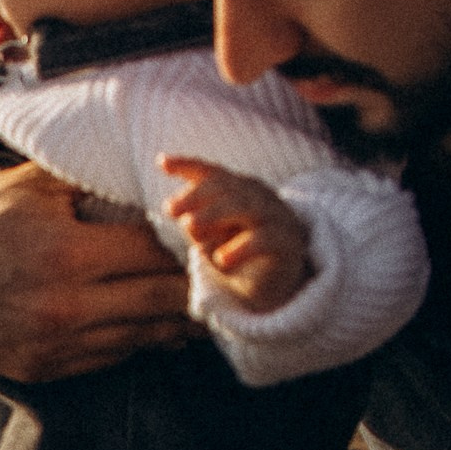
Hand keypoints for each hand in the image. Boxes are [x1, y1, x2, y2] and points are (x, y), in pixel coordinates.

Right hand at [0, 163, 194, 380]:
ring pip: (143, 338)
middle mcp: (63, 307)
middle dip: (198, 287)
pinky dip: (137, 340)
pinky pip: (109, 359)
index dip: (191, 245)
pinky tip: (157, 325)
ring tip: (204, 303)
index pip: (157, 254)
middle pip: (162, 302)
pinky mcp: (41, 368)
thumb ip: (95, 182)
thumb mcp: (31, 184)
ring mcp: (53, 344)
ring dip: (177, 321)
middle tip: (226, 275)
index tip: (211, 237)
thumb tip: (156, 180)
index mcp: (66, 254)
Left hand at [160, 156, 312, 314]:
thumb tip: (187, 221)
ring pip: (245, 207)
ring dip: (214, 214)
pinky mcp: (288, 243)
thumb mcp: (209, 238)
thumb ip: (198, 225)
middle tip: (170, 209)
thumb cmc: (235, 255)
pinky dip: (241, 248)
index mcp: (238, 191)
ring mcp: (277, 218)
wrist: (270, 286)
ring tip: (189, 227)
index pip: (212, 174)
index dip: (188, 165)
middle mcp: (259, 197)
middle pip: (226, 187)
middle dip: (196, 195)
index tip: (162, 163)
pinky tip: (220, 259)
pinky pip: (265, 239)